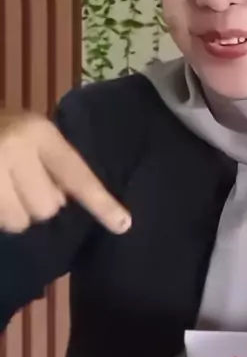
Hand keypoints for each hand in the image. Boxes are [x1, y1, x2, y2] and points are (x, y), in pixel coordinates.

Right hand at [0, 112, 130, 233]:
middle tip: (17, 182)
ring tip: (0, 188)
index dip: (101, 203)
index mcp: (38, 132)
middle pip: (48, 209)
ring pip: (19, 221)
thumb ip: (49, 162)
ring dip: (12, 213)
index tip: (124, 224)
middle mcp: (16, 148)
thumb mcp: (26, 133)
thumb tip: (64, 202)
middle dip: (34, 203)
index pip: (77, 175)